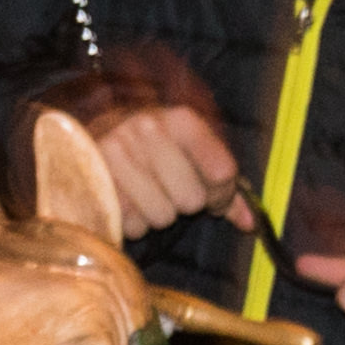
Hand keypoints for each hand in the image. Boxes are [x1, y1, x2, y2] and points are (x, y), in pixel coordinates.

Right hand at [82, 103, 252, 237]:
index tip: (213, 194)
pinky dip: (134, 221)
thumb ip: (224, 186)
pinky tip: (127, 199)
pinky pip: (133, 224)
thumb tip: (251, 223)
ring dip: (158, 214)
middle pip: (191, 199)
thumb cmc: (157, 148)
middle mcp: (148, 129)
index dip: (222, 194)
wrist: (97, 131)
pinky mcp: (94, 177)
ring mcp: (117, 151)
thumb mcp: (192, 152)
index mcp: (181, 120)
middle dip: (186, 204)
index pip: (222, 172)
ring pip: (162, 215)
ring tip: (146, 193)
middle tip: (173, 193)